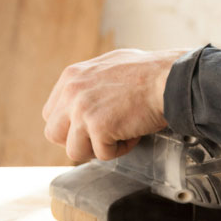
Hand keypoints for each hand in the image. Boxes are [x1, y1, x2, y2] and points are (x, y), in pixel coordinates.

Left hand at [42, 47, 188, 162]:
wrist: (168, 78)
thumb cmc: (148, 71)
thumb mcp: (109, 66)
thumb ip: (89, 82)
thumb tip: (83, 100)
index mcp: (72, 76)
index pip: (51, 113)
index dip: (70, 125)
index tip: (89, 126)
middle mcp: (72, 92)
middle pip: (53, 133)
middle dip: (77, 139)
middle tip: (102, 135)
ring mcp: (82, 110)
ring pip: (74, 150)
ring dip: (99, 147)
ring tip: (121, 132)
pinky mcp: (98, 127)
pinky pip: (103, 154)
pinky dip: (121, 149)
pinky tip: (134, 131)